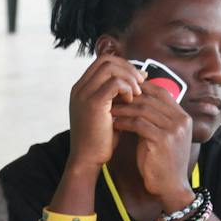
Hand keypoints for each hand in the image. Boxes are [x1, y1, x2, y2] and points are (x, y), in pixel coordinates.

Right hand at [66, 55, 142, 176]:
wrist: (88, 160)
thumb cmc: (101, 140)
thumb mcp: (108, 112)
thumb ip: (116, 96)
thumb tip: (139, 80)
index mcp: (82, 89)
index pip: (103, 62)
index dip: (123, 66)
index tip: (138, 78)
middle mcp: (80, 88)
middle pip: (106, 60)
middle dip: (127, 68)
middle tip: (141, 82)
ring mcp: (84, 94)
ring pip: (110, 67)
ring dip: (128, 77)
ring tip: (137, 92)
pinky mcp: (93, 103)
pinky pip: (114, 83)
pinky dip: (127, 88)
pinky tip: (132, 100)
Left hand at [108, 83, 196, 210]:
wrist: (170, 187)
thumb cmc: (162, 162)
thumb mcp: (162, 136)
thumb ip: (155, 119)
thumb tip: (136, 101)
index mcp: (183, 117)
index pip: (162, 91)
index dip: (141, 88)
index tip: (123, 89)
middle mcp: (181, 120)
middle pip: (151, 98)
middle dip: (129, 97)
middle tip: (112, 98)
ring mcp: (174, 129)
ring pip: (143, 109)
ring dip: (124, 109)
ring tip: (109, 110)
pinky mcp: (163, 140)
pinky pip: (139, 124)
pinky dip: (124, 122)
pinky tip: (114, 124)